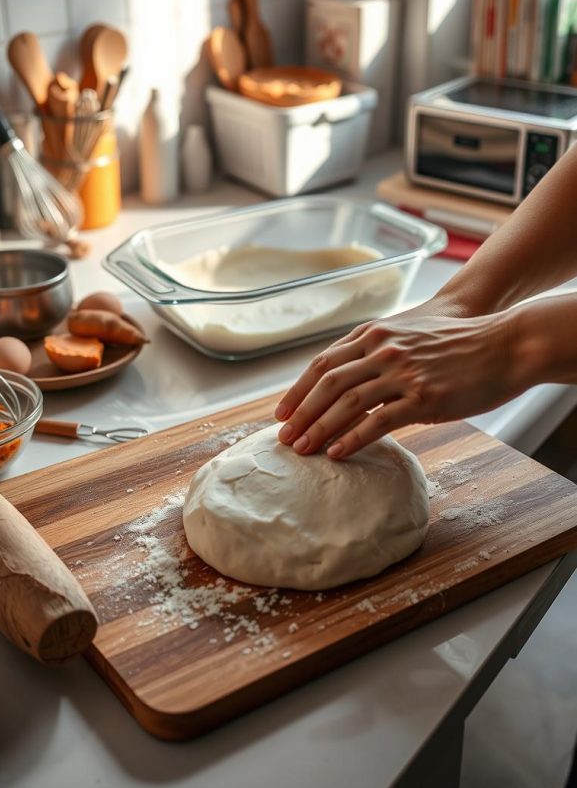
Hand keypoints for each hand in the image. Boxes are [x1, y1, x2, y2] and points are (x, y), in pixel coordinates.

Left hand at [274, 305, 524, 459]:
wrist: (504, 343)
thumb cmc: (458, 343)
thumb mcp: (410, 335)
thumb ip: (379, 350)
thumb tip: (353, 378)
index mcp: (375, 333)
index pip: (323, 362)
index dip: (298, 389)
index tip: (282, 412)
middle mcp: (383, 349)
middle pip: (327, 383)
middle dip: (301, 412)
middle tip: (282, 438)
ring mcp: (402, 372)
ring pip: (346, 403)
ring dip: (318, 429)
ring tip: (301, 450)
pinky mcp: (423, 396)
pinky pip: (378, 420)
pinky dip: (352, 438)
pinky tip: (336, 453)